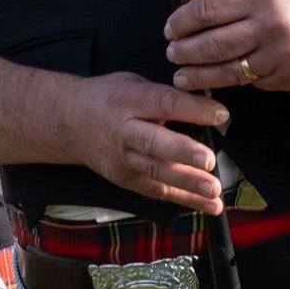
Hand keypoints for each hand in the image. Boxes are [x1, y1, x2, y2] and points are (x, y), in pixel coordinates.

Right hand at [65, 72, 231, 214]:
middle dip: (183, 152)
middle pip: (153, 142)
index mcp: (128, 100)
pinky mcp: (125, 179)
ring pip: (156, 171)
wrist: (68, 122)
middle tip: (209, 160)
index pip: (163, 103)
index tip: (221, 114)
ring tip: (214, 190)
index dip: (192, 109)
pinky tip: (208, 205)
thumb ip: (167, 94)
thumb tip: (210, 102)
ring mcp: (122, 159)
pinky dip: (184, 199)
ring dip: (187, 183)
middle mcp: (123, 131)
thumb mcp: (133, 83)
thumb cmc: (108, 99)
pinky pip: (156, 190)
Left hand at [166, 0, 289, 93]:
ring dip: (200, 76)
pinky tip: (222, 80)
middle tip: (171, 54)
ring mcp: (284, 56)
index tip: (170, 28)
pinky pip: (255, 83)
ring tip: (183, 76)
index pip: (208, 11)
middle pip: (213, 44)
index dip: (182, 21)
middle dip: (185, 52)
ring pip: (229, 71)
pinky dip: (237, 81)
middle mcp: (272, 26)